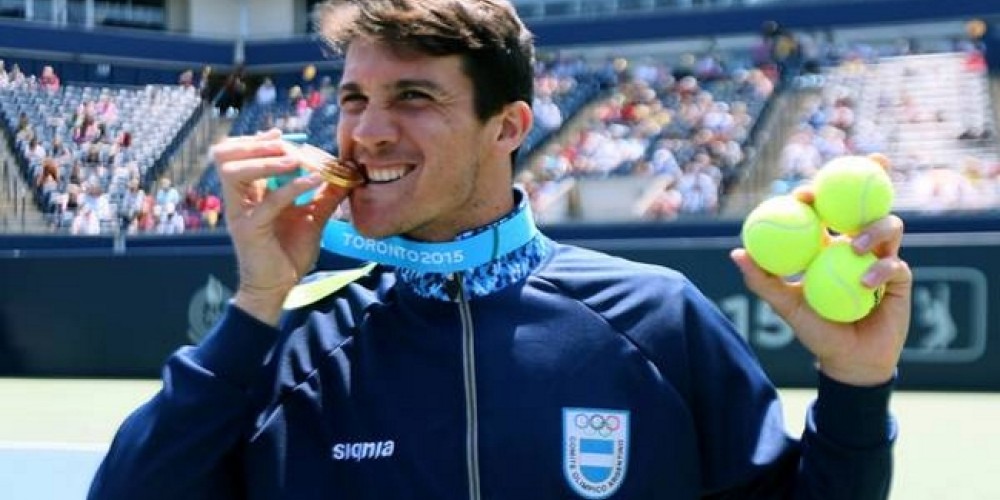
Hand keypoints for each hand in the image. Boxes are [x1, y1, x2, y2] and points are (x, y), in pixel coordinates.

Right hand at [211, 129, 347, 325]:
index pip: (235, 154)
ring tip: (295, 159)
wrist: (279, 288)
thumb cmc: (288, 253)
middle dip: (255, 144)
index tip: (280, 134)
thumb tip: (347, 175)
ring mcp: (241, 213)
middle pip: (225, 157)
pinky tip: (313, 181)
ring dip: (265, 161)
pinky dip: (291, 188)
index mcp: (247, 193)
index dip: (254, 140)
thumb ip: (325, 196)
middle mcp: (238, 200)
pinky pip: (268, 202)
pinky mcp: (251, 230)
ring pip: (234, 173)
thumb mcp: (312, 218)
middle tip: (285, 143)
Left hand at [730, 187, 911, 386]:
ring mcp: (881, 258)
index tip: (802, 194)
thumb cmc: (815, 331)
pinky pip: (895, 264)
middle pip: (865, 204)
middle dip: (868, 178)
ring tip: (854, 246)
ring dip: (874, 229)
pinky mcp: (899, 278)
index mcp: (828, 245)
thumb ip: (762, 281)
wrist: (849, 361)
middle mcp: (856, 245)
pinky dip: (879, 270)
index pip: (824, 211)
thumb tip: (736, 253)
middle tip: (847, 184)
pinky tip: (865, 283)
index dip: (816, 195)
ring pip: (889, 225)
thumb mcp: (785, 305)